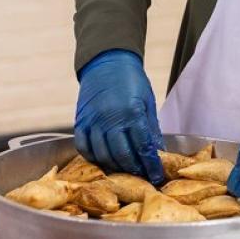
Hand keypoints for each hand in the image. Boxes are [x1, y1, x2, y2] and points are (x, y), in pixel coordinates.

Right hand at [74, 49, 164, 184]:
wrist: (107, 61)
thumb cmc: (132, 80)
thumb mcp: (147, 101)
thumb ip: (151, 128)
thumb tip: (159, 153)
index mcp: (131, 112)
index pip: (143, 147)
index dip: (151, 165)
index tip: (157, 177)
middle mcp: (110, 119)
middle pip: (122, 155)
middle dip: (134, 170)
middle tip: (142, 177)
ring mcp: (93, 121)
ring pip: (102, 155)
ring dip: (115, 167)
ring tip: (126, 172)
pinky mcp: (80, 121)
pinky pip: (84, 147)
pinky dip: (93, 158)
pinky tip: (104, 161)